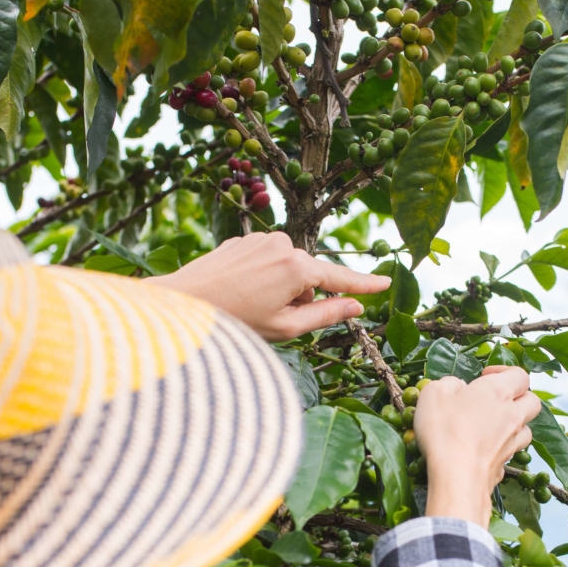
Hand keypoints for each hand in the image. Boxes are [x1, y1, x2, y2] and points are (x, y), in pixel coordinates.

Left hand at [162, 232, 388, 340]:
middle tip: (271, 319)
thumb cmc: (233, 323)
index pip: (340, 278)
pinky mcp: (242, 240)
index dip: (364, 284)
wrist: (181, 304)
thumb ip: (326, 315)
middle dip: (301, 298)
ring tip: (250, 306)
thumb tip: (354, 306)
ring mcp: (259, 238)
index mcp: (297, 267)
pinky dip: (262, 279)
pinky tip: (239, 293)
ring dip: (280, 288)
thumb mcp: (286, 328)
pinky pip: (265, 261)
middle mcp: (281, 243)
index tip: (386, 282)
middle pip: (309, 277)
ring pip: (287, 269)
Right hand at [414, 366, 541, 527]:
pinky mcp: (505, 466)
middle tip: (496, 401)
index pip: (519, 375)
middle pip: (532, 401)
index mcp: (499, 392)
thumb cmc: (446, 430)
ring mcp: (512, 443)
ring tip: (493, 427)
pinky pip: (511, 453)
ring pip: (526, 428)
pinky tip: (484, 452)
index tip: (485, 376)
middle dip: (518, 397)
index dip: (505, 371)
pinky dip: (502, 449)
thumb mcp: (434, 394)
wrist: (458, 477)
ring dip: (514, 425)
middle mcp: (513, 416)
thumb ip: (448, 384)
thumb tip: (457, 387)